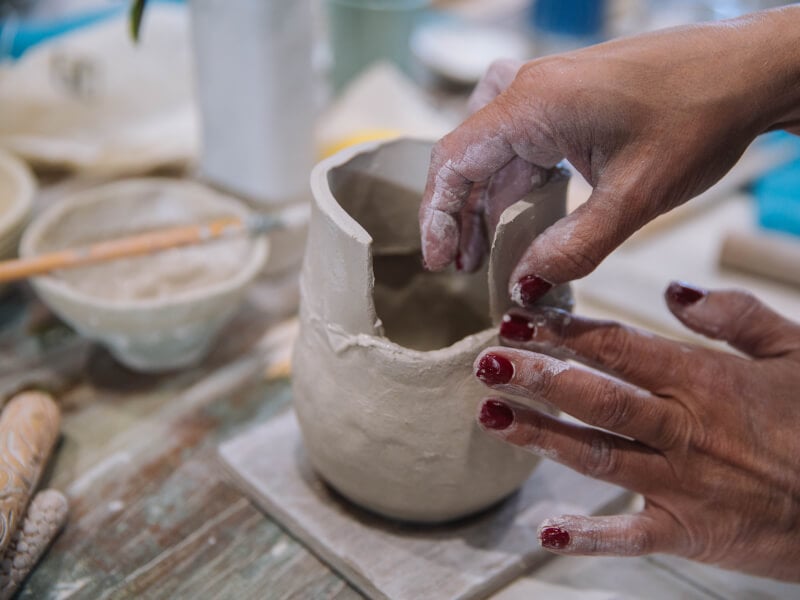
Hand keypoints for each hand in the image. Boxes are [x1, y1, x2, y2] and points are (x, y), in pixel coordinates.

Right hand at [419, 7, 799, 303]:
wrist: (748, 72)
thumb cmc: (700, 115)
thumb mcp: (635, 197)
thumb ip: (574, 248)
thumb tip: (525, 285)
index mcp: (532, 105)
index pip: (454, 161)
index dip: (437, 216)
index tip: (440, 260)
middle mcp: (529, 92)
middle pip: (467, 158)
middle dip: (459, 216)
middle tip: (462, 267)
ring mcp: (546, 94)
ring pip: (492, 155)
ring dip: (485, 204)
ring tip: (485, 254)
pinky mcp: (565, 102)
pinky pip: (520, 146)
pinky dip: (513, 186)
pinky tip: (520, 218)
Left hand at [473, 282, 799, 581]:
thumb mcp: (795, 351)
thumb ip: (734, 315)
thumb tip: (674, 290)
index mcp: (704, 380)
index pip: (618, 348)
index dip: (564, 332)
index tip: (520, 319)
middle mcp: (685, 429)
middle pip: (597, 399)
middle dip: (537, 378)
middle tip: (488, 362)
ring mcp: (684, 483)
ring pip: (598, 456)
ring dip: (541, 437)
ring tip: (491, 417)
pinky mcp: (690, 532)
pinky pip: (632, 536)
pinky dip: (588, 536)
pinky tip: (546, 529)